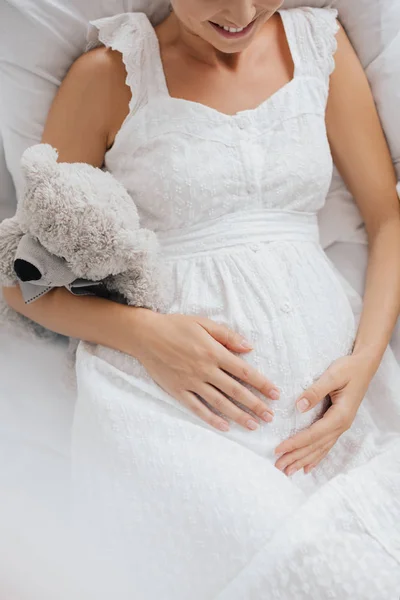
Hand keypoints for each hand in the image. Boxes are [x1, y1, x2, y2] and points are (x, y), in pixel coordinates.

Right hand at [133, 311, 280, 431]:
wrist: (145, 335)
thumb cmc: (176, 326)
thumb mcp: (203, 323)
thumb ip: (227, 336)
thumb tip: (249, 347)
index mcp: (213, 352)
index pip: (244, 371)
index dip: (261, 383)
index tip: (275, 394)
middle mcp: (204, 369)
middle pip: (235, 390)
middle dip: (255, 404)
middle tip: (270, 416)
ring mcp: (191, 382)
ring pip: (219, 402)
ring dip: (238, 415)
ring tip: (253, 425)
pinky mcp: (178, 390)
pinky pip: (197, 408)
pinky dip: (211, 418)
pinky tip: (224, 427)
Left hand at [274, 354, 373, 475]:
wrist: (364, 366)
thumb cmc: (348, 369)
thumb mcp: (332, 375)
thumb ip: (315, 391)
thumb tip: (299, 406)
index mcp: (340, 415)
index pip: (313, 434)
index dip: (295, 443)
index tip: (278, 449)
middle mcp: (341, 425)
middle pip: (315, 446)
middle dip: (296, 457)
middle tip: (278, 466)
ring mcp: (341, 426)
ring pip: (320, 448)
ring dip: (304, 460)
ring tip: (289, 472)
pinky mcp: (339, 423)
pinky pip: (326, 445)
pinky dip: (316, 457)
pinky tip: (308, 467)